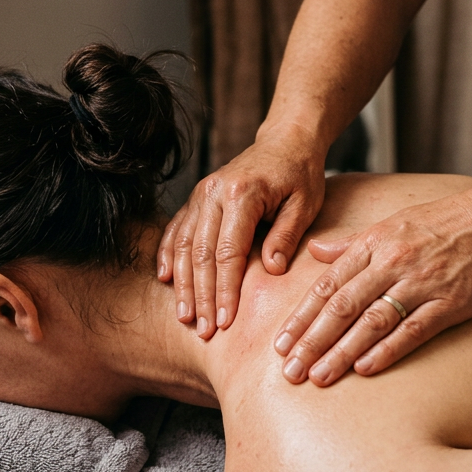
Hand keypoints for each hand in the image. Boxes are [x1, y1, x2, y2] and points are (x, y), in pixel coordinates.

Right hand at [158, 133, 326, 338]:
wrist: (285, 141)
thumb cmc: (300, 174)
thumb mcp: (305, 203)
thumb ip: (286, 235)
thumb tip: (271, 270)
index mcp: (242, 194)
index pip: (228, 252)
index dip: (224, 290)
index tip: (225, 320)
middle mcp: (214, 193)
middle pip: (202, 253)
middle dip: (201, 295)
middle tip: (203, 329)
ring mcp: (201, 194)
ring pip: (185, 245)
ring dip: (183, 283)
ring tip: (185, 316)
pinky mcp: (197, 198)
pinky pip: (177, 229)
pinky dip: (169, 255)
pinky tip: (166, 280)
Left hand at [274, 186, 471, 385]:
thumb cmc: (443, 223)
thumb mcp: (392, 224)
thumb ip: (352, 243)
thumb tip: (315, 252)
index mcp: (374, 245)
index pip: (327, 286)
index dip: (301, 317)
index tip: (280, 344)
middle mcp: (391, 264)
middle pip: (342, 307)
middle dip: (312, 342)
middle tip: (289, 371)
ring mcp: (421, 284)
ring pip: (371, 322)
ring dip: (341, 352)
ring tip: (318, 377)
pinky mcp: (450, 303)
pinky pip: (412, 330)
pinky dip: (387, 350)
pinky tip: (364, 369)